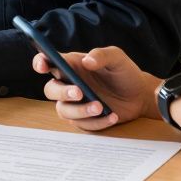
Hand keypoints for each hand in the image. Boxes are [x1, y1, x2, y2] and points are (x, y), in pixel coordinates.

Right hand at [35, 47, 160, 130]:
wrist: (140, 95)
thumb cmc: (124, 72)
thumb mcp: (117, 58)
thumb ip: (102, 55)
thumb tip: (87, 61)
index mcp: (71, 65)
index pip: (47, 62)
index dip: (40, 63)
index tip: (43, 66)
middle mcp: (69, 84)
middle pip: (51, 90)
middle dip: (62, 92)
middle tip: (79, 93)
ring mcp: (75, 104)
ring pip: (63, 111)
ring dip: (80, 111)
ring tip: (100, 107)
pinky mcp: (85, 119)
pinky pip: (82, 125)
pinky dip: (96, 122)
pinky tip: (112, 116)